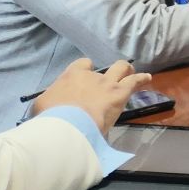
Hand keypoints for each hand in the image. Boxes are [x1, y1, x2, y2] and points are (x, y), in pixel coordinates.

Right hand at [32, 58, 151, 134]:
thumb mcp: (41, 107)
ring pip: (122, 68)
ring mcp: (107, 83)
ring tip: (133, 73)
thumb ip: (49, 102)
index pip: (82, 65)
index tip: (85, 78)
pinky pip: (135, 81)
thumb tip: (51, 107)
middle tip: (110, 80)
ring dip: (128, 70)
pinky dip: (142, 79)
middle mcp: (91, 76)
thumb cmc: (51, 117)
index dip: (85, 70)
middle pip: (104, 67)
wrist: (68, 125)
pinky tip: (147, 79)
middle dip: (109, 71)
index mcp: (71, 76)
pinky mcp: (119, 94)